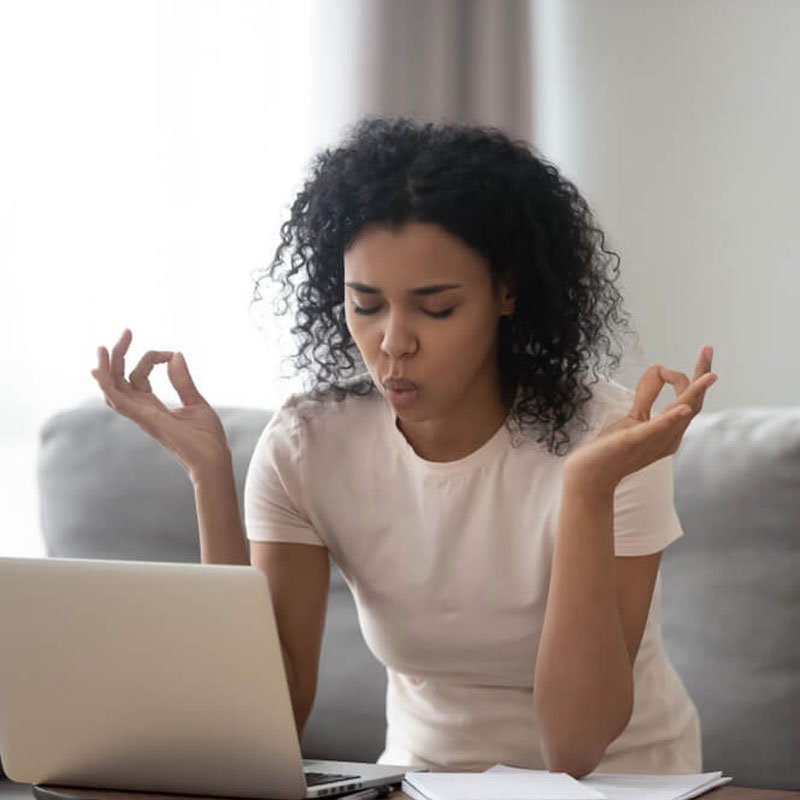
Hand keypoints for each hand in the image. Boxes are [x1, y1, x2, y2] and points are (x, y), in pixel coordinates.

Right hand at [91, 328, 230, 479]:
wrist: (213, 460)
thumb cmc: (207, 438)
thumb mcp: (195, 402)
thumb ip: (183, 380)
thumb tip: (176, 355)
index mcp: (153, 407)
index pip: (139, 376)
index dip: (152, 358)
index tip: (171, 353)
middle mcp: (142, 411)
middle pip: (120, 380)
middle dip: (120, 355)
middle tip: (127, 332)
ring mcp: (142, 416)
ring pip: (114, 390)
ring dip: (106, 369)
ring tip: (103, 347)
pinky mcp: (146, 420)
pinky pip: (119, 402)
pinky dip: (107, 386)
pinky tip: (100, 370)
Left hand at [563, 345, 717, 495]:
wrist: (590, 478)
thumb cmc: (610, 450)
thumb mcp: (632, 419)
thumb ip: (647, 400)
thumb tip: (658, 371)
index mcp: (669, 433)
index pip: (690, 402)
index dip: (697, 378)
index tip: (703, 353)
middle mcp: (668, 439)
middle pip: (692, 404)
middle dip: (700, 377)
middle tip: (708, 349)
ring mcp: (653, 442)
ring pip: (681, 414)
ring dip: (695, 392)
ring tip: (709, 374)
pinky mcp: (634, 442)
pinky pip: (656, 429)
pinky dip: (672, 417)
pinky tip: (683, 407)